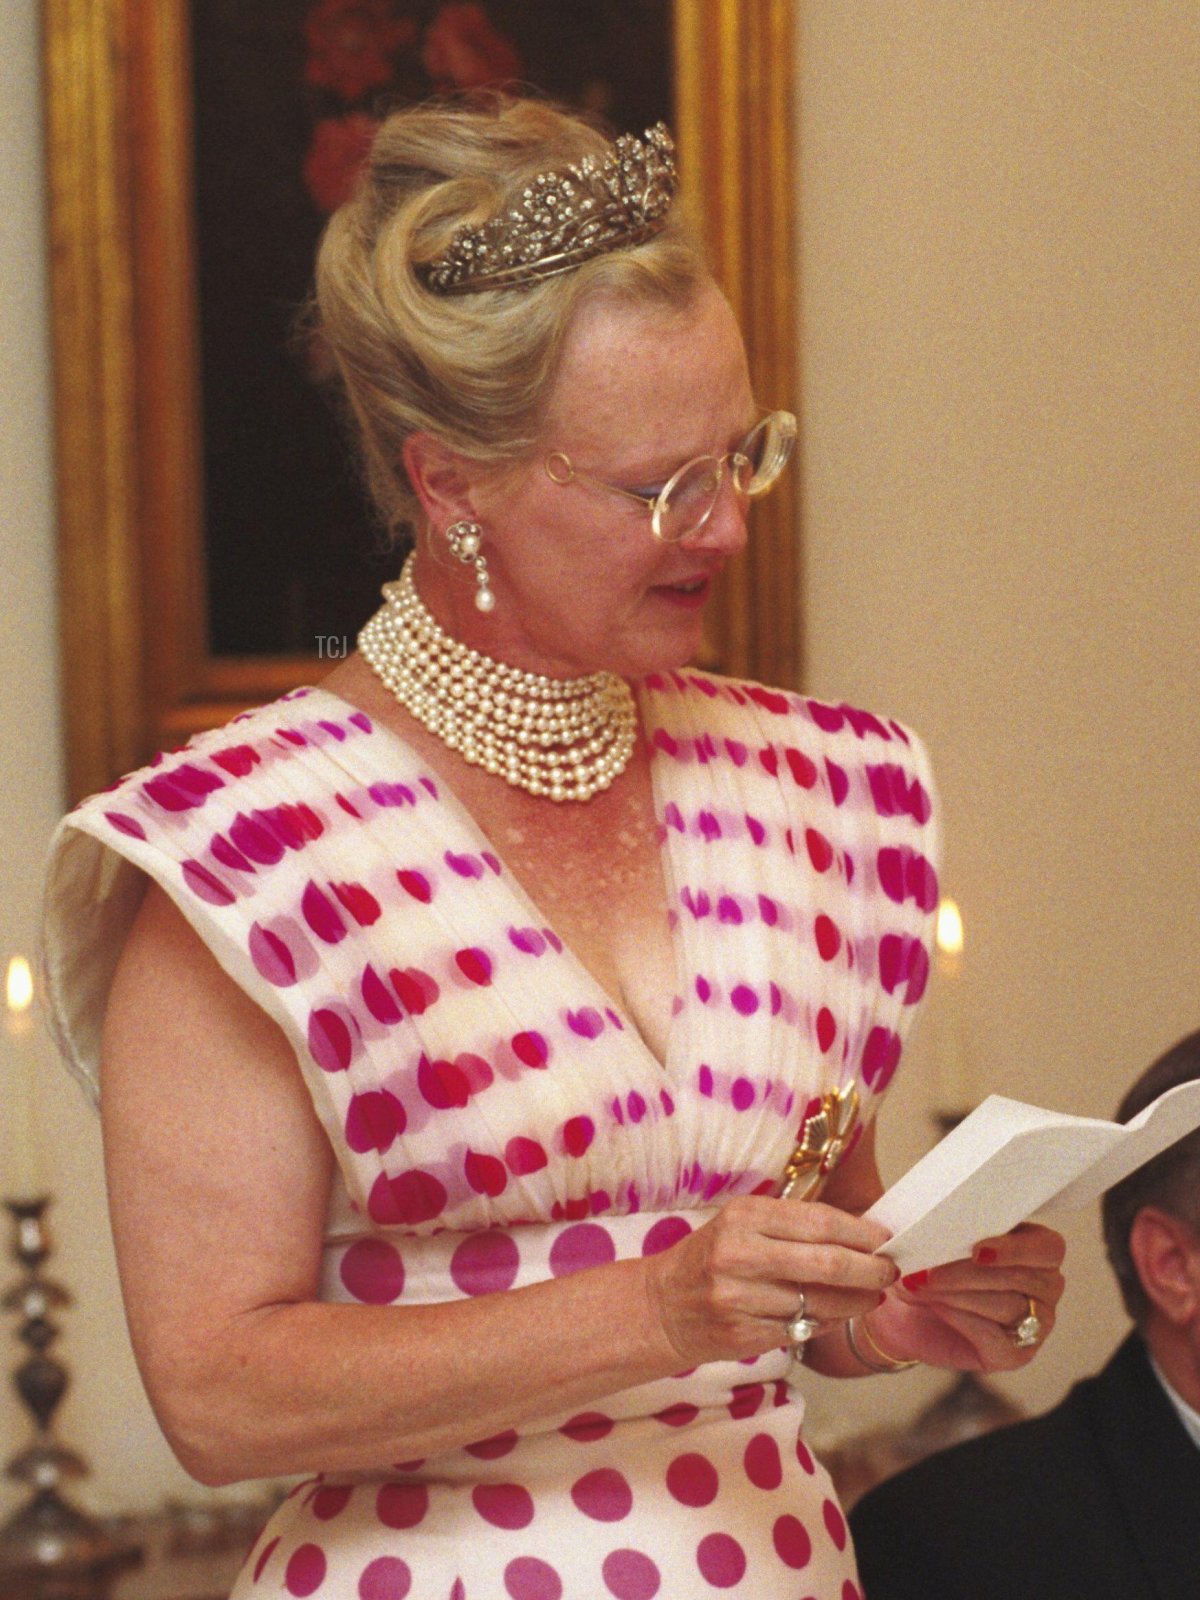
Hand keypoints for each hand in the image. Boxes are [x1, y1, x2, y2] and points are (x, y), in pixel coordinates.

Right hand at [642, 1195, 897, 1366]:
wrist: (662, 1307)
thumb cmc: (712, 1257)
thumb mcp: (742, 1225)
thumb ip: (792, 1226)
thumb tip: (861, 1236)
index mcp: (743, 1216)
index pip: (819, 1221)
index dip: (861, 1232)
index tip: (886, 1239)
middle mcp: (739, 1254)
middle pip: (827, 1263)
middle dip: (870, 1270)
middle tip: (890, 1272)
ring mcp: (739, 1298)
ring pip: (820, 1304)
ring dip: (855, 1302)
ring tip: (870, 1296)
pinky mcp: (743, 1335)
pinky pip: (803, 1330)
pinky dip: (826, 1323)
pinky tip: (833, 1315)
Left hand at [862, 1222, 1066, 1371]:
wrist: (905, 1312)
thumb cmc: (928, 1264)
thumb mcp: (934, 1237)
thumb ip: (942, 1226)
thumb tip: (925, 1226)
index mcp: (1034, 1247)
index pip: (1047, 1247)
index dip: (1016, 1249)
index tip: (977, 1250)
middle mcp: (1045, 1286)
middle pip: (1019, 1278)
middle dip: (965, 1273)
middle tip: (923, 1271)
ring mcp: (1036, 1323)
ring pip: (1005, 1305)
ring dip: (955, 1294)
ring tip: (916, 1284)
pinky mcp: (1016, 1353)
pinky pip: (993, 1336)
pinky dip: (958, 1318)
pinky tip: (934, 1306)